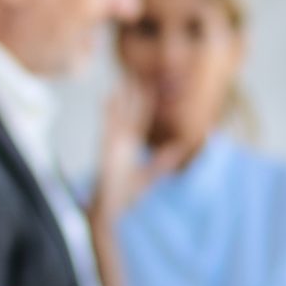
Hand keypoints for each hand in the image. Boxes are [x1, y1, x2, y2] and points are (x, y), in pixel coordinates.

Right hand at [89, 79, 161, 224]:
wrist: (109, 210)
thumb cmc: (124, 195)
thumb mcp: (149, 176)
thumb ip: (164, 161)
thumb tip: (180, 149)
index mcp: (129, 148)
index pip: (139, 122)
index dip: (144, 105)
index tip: (150, 88)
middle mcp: (119, 143)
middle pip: (128, 115)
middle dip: (132, 97)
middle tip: (137, 75)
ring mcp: (111, 145)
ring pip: (117, 117)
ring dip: (120, 99)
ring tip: (125, 80)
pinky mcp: (105, 150)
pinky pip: (106, 127)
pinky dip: (107, 113)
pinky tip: (109, 98)